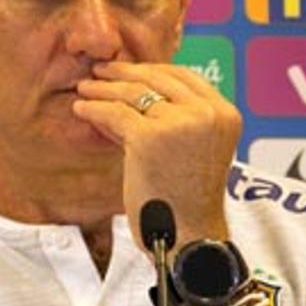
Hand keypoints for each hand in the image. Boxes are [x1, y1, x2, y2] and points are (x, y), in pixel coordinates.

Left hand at [73, 60, 240, 244]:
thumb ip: (178, 119)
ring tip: (85, 87)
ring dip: (104, 88)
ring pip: (134, 93)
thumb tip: (135, 91)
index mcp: (224, 114)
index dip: (152, 70)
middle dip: (124, 73)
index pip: (185, 77)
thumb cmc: (185, 199)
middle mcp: (207, 113)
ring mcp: (180, 123)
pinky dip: (94, 108)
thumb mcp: (194, 149)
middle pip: (158, 79)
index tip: (128, 70)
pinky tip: (81, 109)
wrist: (188, 234)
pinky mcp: (150, 137)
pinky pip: (115, 114)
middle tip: (100, 71)